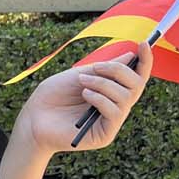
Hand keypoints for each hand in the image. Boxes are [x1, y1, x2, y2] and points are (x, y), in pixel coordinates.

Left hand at [16, 40, 152, 153]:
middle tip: (95, 67)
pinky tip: (85, 95)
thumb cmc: (54, 95)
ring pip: (125, 98)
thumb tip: (130, 56)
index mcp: (112, 91)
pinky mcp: (105, 135)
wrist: (34, 117)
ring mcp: (111, 122)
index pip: (136, 77)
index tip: (144, 43)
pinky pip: (115, 112)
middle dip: (118, 71)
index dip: (144, 61)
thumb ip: (105, 68)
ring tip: (82, 82)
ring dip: (104, 84)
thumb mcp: (80, 74)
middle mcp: (116, 106)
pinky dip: (101, 99)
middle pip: (136, 85)